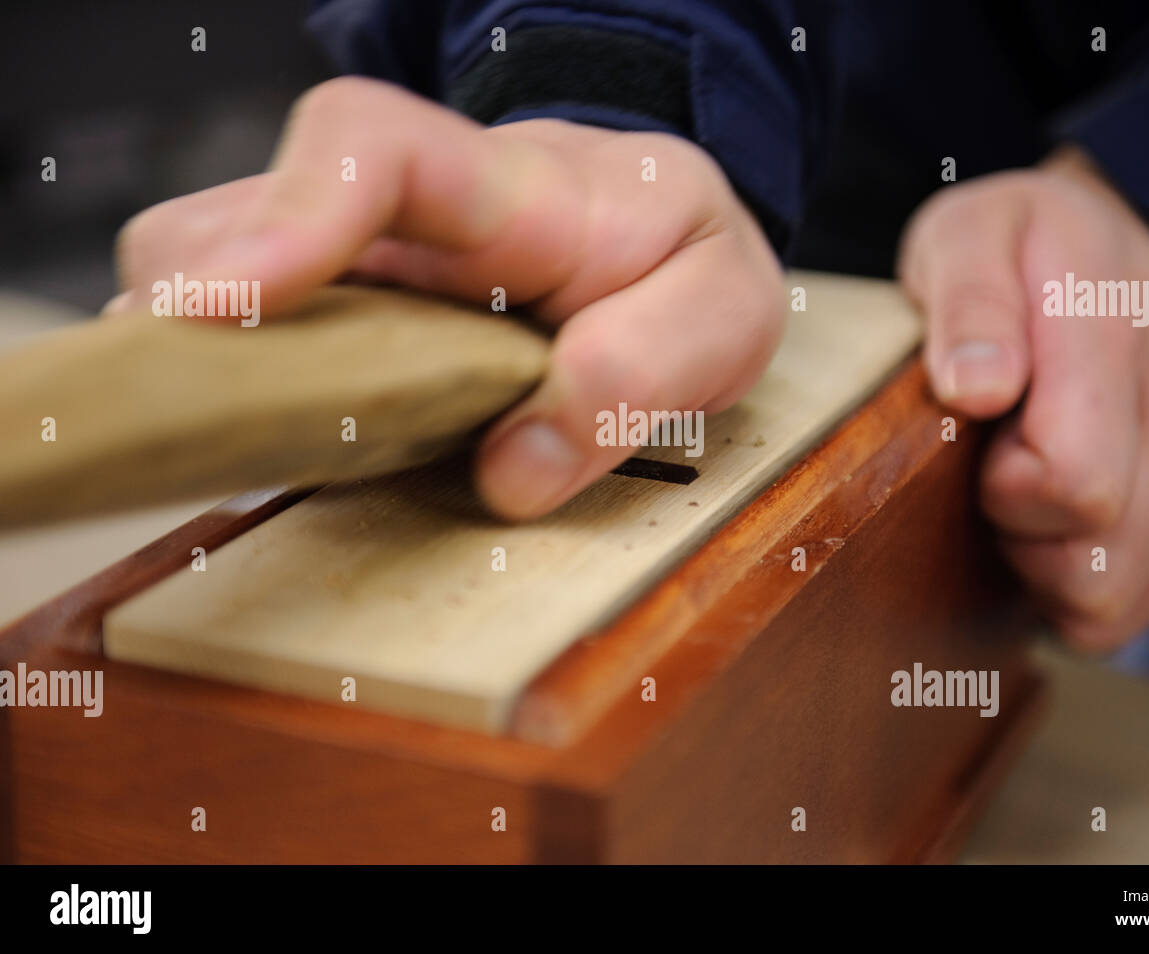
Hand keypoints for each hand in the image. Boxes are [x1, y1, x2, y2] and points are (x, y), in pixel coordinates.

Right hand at [111, 76, 783, 518]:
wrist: (658, 243)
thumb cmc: (680, 264)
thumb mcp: (720, 314)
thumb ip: (639, 377)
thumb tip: (512, 470)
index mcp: (513, 189)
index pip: (374, 148)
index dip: (289, 213)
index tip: (227, 303)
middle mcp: (406, 213)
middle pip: (237, 217)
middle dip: (200, 313)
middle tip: (223, 409)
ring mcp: (358, 261)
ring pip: (211, 269)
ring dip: (207, 356)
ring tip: (243, 428)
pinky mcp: (339, 311)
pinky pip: (245, 332)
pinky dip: (231, 381)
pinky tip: (267, 428)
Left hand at [897, 147, 1148, 650]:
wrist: (1110, 244)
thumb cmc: (1017, 250)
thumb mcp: (964, 238)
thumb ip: (969, 304)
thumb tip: (976, 387)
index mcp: (1114, 326)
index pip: (1076, 479)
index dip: (1004, 487)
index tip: (981, 439)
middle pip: (1100, 563)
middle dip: (1023, 538)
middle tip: (995, 470)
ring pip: (1120, 596)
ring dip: (1052, 564)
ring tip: (1026, 488)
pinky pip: (1143, 595)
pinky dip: (1086, 574)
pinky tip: (1058, 514)